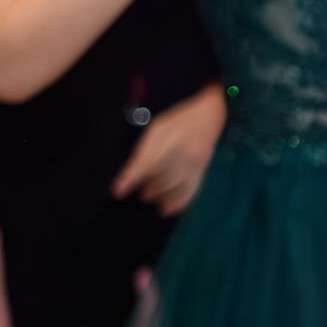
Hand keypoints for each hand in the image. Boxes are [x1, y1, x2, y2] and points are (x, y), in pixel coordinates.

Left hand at [110, 85, 226, 215]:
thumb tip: (133, 173)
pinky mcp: (201, 171)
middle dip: (148, 188)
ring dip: (160, 195)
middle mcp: (181, 152)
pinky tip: (166, 210)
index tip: (117, 191)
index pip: (146, 161)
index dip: (130, 177)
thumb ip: (145, 149)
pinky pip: (190, 191)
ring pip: (175, 186)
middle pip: (161, 177)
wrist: (208, 117)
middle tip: (141, 193)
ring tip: (148, 197)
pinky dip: (178, 204)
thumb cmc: (177, 122)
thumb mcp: (156, 129)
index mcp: (167, 138)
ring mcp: (194, 163)